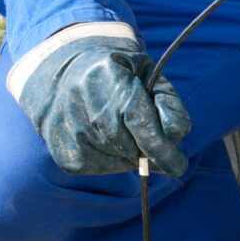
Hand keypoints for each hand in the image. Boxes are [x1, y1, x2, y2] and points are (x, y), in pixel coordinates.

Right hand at [12, 29, 190, 176]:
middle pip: (127, 145)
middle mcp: (80, 98)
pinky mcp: (61, 149)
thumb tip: (173, 145)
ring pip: (114, 158)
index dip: (162, 148)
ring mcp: (66, 124)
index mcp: (107, 74)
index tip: (179, 166)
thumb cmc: (122, 77)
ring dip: (129, 154)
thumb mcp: (152, 78)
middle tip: (148, 139)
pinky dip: (112, 160)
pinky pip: (98, 166)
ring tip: (122, 131)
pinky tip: (105, 139)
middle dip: (146, 150)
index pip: (139, 122)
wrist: (68, 73)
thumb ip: (170, 108)